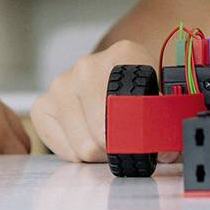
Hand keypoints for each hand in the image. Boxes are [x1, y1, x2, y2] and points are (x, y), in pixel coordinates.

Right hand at [30, 39, 159, 163]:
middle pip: (106, 135)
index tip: (148, 144)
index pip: (134, 110)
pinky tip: (88, 138)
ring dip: (100, 154)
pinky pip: (64, 150)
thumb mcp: (160, 99)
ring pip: (84, 147)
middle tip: (127, 144)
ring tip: (108, 141)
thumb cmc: (137, 91)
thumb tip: (167, 152)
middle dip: (119, 149)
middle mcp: (87, 66)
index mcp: (124, 55)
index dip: (142, 136)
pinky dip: (78, 154)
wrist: (112, 76)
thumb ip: (167, 125)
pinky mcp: (42, 104)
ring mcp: (61, 84)